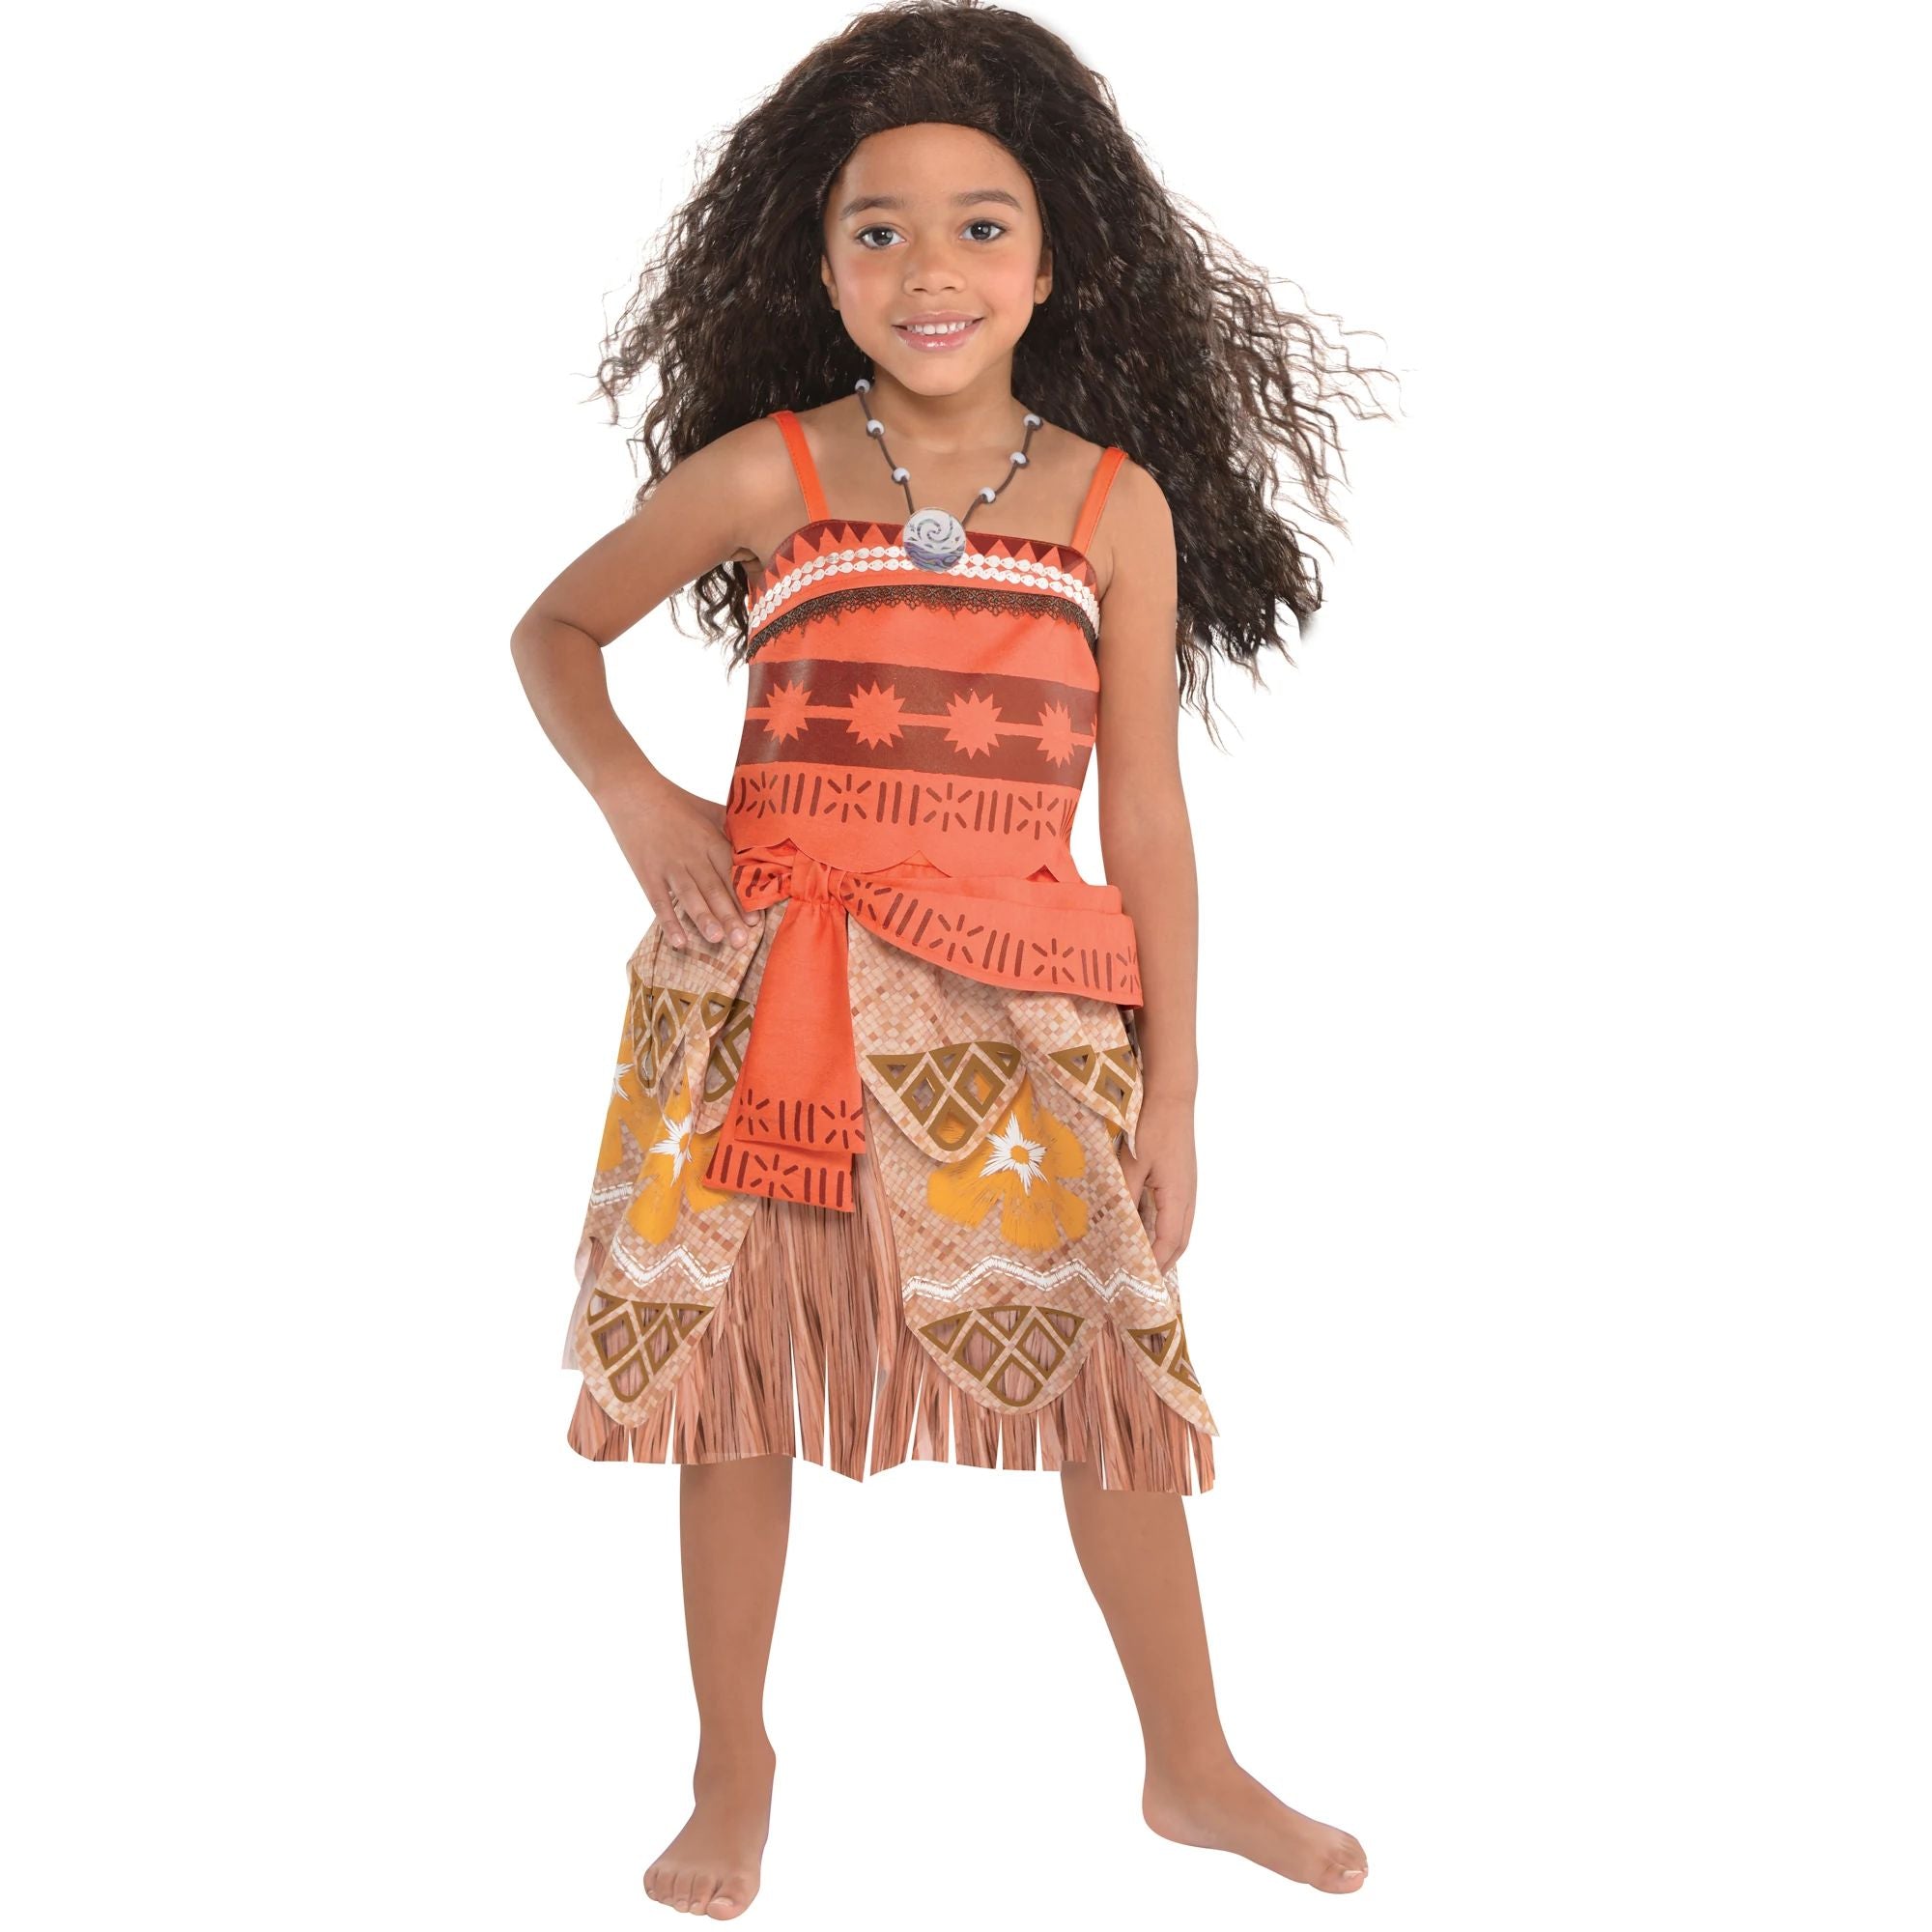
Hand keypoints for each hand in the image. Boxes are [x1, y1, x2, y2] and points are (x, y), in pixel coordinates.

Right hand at [599, 775, 749, 950]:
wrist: (632, 791)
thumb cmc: (675, 801)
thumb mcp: (709, 809)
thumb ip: (733, 827)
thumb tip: (762, 838)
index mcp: (710, 839)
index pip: (731, 873)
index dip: (743, 897)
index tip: (756, 920)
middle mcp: (692, 854)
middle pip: (714, 888)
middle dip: (729, 916)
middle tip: (742, 941)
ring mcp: (669, 866)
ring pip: (690, 896)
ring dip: (703, 919)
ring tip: (717, 939)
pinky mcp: (647, 874)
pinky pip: (659, 902)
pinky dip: (669, 923)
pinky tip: (680, 942)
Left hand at [1115, 1089, 1196, 1271]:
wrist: (1171, 1096)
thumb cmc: (1151, 1126)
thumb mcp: (1131, 1162)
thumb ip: (1124, 1195)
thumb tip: (1115, 1224)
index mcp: (1177, 1195)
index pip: (1168, 1242)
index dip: (1154, 1264)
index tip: (1138, 1281)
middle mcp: (1188, 1196)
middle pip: (1180, 1241)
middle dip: (1163, 1264)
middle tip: (1140, 1281)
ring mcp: (1188, 1188)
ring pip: (1180, 1229)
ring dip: (1165, 1248)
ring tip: (1142, 1262)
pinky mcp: (1183, 1180)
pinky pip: (1177, 1215)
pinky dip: (1165, 1230)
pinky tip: (1146, 1230)